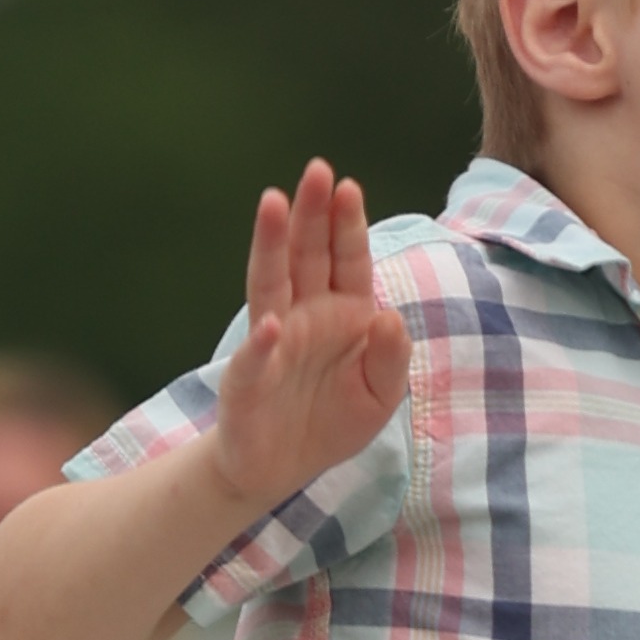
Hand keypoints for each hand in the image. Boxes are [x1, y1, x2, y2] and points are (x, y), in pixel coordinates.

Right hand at [202, 160, 412, 518]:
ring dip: (272, 244)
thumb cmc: (331, 421)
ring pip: (271, 283)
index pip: (347, 259)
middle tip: (317, 170)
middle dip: (311, 213)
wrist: (280, 469)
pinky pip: (255, 359)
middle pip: (307, 255)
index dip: (347, 225)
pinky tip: (270, 326)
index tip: (349, 187)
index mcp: (343, 312)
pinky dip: (261, 344)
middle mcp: (303, 315)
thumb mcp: (380, 396)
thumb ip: (391, 358)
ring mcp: (272, 342)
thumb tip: (388, 317)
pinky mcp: (248, 381)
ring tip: (273, 203)